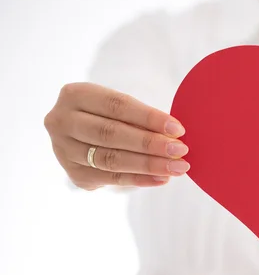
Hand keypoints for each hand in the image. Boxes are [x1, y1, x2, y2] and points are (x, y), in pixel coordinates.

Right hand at [45, 82, 189, 190]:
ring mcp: (63, 150)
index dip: (149, 118)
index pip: (117, 106)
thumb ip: (141, 119)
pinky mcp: (74, 174)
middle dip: (150, 144)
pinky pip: (111, 179)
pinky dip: (140, 179)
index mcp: (75, 95)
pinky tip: (161, 179)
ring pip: (111, 159)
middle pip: (111, 134)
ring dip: (149, 165)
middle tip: (180, 151)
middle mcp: (61, 121)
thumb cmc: (112, 114)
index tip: (177, 129)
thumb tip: (174, 136)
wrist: (85, 133)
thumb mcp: (121, 107)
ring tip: (176, 167)